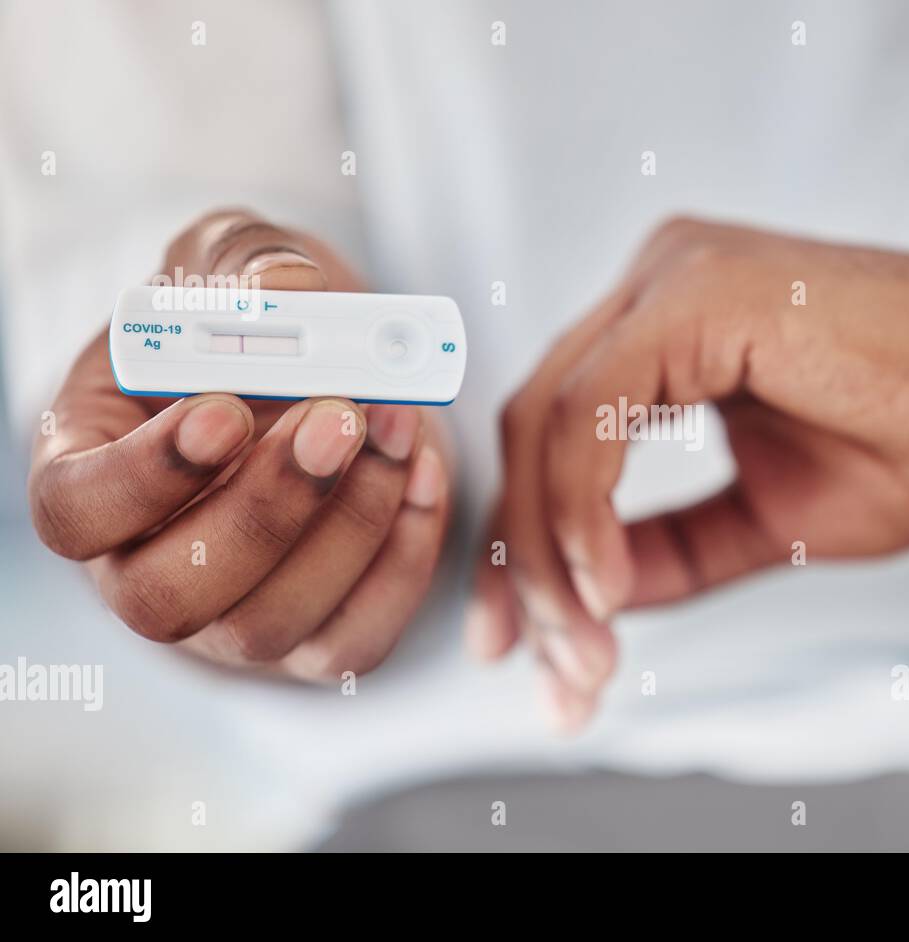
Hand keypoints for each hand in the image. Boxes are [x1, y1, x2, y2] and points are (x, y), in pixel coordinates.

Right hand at [29, 210, 451, 679]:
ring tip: (396, 424)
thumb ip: (243, 260)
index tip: (224, 412)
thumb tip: (285, 287)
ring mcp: (230, 617)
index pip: (73, 512)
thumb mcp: (235, 265)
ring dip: (349, 525)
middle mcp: (148, 564)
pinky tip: (422, 471)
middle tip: (336, 419)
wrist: (326, 380)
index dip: (141, 477)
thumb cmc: (255, 327)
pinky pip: (354, 639)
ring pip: (266, 624)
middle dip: (263, 511)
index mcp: (92, 470)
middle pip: (165, 597)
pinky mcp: (316, 640)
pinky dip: (402, 559)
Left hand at [470, 216, 908, 728]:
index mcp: (667, 331)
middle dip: (524, 562)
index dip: (529, 544)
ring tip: (585, 651)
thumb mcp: (774, 519)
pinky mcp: (702, 293)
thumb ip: (674, 548)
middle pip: (535, 432)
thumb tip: (592, 594)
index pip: (556, 438)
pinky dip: (583, 506)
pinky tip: (605, 587)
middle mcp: (656, 290)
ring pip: (550, 423)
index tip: (528, 644)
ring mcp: (674, 280)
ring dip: (550, 552)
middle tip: (543, 669)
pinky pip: (597, 409)